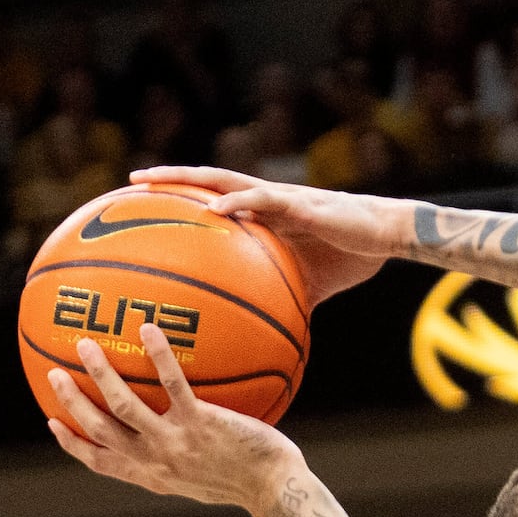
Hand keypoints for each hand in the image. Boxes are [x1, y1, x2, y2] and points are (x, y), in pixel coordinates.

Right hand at [48, 327, 298, 509]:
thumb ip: (180, 460)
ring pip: (123, 405)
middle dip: (72, 402)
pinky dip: (158, 355)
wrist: (276, 492)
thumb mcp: (203, 479)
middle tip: (53, 373)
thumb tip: (174, 436)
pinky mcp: (200, 424)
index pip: (102, 463)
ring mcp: (176, 443)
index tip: (54, 424)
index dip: (74, 444)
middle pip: (100, 431)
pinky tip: (148, 329)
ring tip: (85, 343)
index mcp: (154, 476)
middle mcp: (157, 462)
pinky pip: (173, 383)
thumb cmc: (246, 482)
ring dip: (100, 374)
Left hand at [130, 165, 403, 306]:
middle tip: (131, 183)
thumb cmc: (351, 255)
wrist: (386, 237)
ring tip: (153, 181)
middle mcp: (263, 199)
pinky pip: (261, 200)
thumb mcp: (309, 286)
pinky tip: (214, 211)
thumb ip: (284, 299)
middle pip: (206, 182)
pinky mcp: (300, 204)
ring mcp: (279, 198)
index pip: (213, 202)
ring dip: (187, 179)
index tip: (144, 208)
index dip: (180, 202)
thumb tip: (267, 338)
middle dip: (169, 181)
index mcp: (263, 214)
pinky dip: (236, 203)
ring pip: (223, 179)